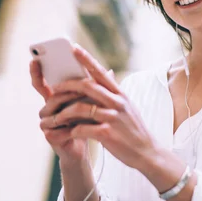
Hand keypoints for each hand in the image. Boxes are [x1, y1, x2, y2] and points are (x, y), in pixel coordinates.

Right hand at [29, 60, 88, 162]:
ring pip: (54, 111)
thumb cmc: (88, 122)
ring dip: (70, 107)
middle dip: (66, 90)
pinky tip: (81, 124)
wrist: (88, 147)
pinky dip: (71, 125)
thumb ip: (97, 87)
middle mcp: (47, 109)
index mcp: (55, 98)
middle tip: (81, 85)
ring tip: (86, 104)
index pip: (41, 83)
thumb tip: (109, 70)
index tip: (35, 60)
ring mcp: (46, 124)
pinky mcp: (51, 137)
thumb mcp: (92, 103)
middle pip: (51, 96)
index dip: (36, 72)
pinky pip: (58, 128)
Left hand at [51, 46, 158, 169]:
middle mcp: (118, 103)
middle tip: (54, 87)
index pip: (101, 72)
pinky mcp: (108, 134)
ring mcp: (113, 118)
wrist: (146, 152)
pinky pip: (83, 129)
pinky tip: (70, 133)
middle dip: (68, 85)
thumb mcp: (127, 108)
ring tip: (55, 117)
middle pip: (88, 87)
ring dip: (64, 113)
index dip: (86, 59)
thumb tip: (104, 78)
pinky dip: (73, 131)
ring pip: (81, 108)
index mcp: (121, 95)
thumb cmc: (133, 130)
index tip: (74, 48)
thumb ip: (113, 94)